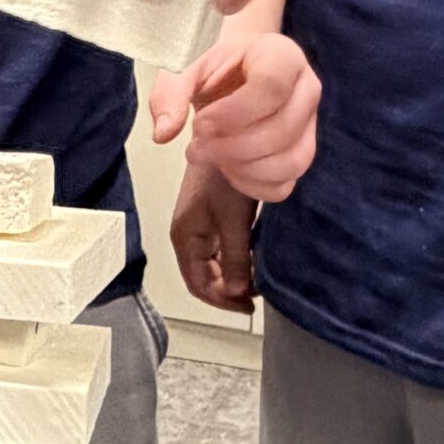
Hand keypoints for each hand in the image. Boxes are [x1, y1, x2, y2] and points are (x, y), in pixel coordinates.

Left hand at [149, 33, 319, 202]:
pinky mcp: (303, 153)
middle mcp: (307, 88)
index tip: (199, 123)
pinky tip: (228, 170)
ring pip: (291, 161)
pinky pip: (286, 184)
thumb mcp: (186, 71)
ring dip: (244, 169)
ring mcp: (310, 124)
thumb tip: (164, 133)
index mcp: (282, 56)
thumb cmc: (217, 71)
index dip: (233, 113)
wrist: (239, 76)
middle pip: (283, 130)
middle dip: (232, 148)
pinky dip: (252, 186)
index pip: (271, 87)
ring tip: (212, 157)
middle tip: (195, 147)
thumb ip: (170, 95)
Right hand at [170, 160, 257, 312]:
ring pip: (213, 264)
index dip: (223, 300)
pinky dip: (236, 260)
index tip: (249, 305)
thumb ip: (234, 258)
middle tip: (258, 295)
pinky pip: (220, 249)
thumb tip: (236, 292)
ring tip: (258, 280)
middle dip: (229, 290)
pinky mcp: (211, 216)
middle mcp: (188, 235)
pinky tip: (254, 260)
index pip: (199, 284)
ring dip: (233, 276)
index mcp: (185, 238)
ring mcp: (199, 226)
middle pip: (204, 276)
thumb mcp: (233, 220)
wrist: (228, 137)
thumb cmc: (224, 175)